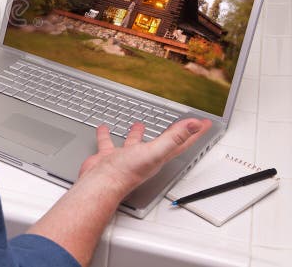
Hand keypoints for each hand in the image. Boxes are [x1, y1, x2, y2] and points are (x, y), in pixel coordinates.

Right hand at [79, 119, 212, 195]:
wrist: (101, 183)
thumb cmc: (127, 172)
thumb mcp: (154, 151)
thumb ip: (174, 138)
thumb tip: (193, 125)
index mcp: (159, 156)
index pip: (182, 142)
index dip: (195, 132)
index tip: (205, 123)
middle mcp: (145, 157)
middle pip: (163, 142)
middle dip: (170, 132)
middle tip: (176, 124)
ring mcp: (127, 157)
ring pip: (135, 142)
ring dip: (137, 133)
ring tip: (138, 124)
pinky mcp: (110, 156)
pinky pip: (109, 143)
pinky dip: (107, 136)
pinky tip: (104, 129)